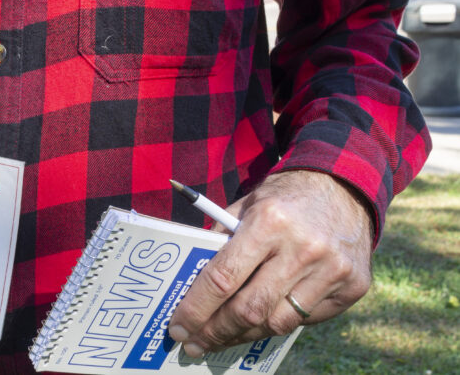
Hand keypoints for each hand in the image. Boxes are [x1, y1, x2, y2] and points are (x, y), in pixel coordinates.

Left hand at [168, 170, 372, 355]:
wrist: (345, 186)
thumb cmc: (285, 198)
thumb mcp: (246, 205)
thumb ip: (221, 240)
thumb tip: (192, 286)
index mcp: (270, 222)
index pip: (223, 277)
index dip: (196, 309)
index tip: (177, 328)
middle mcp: (303, 248)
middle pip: (249, 309)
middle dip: (214, 332)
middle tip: (192, 344)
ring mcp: (333, 270)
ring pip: (277, 323)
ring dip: (242, 336)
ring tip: (220, 340)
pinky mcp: (353, 287)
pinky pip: (306, 319)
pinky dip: (278, 322)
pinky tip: (259, 322)